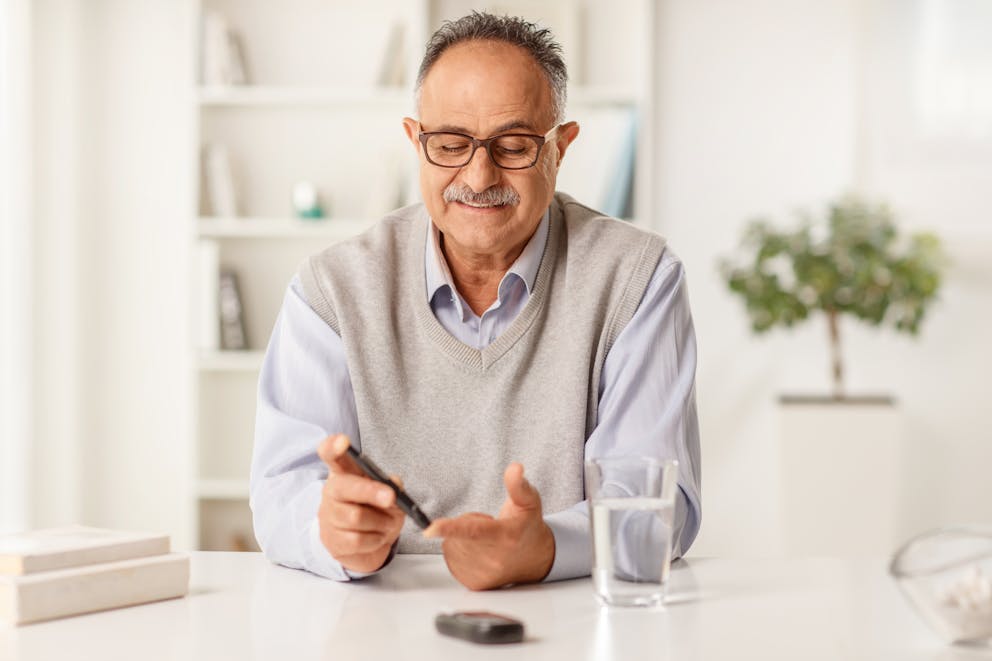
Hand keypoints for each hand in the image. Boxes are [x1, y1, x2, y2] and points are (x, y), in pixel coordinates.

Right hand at [316, 434, 404, 573]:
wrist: (365, 543)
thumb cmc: (376, 510)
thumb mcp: (387, 493)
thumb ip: (391, 485)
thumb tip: (394, 484)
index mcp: (343, 473)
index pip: (331, 455)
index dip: (334, 447)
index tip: (343, 441)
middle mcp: (331, 493)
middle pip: (346, 488)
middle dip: (371, 492)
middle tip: (391, 498)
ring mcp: (329, 518)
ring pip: (356, 518)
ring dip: (381, 522)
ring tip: (389, 523)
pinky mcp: (332, 542)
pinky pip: (357, 541)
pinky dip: (376, 540)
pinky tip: (379, 537)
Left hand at [423, 463, 554, 589]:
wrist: (535, 559)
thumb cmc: (527, 527)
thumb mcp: (529, 501)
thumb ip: (518, 485)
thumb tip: (515, 468)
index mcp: (506, 536)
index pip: (473, 531)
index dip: (450, 528)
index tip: (430, 529)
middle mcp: (494, 559)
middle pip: (458, 534)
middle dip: (465, 523)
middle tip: (487, 524)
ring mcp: (483, 573)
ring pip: (451, 546)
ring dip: (460, 538)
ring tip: (483, 539)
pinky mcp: (474, 583)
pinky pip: (450, 559)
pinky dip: (458, 551)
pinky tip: (477, 551)